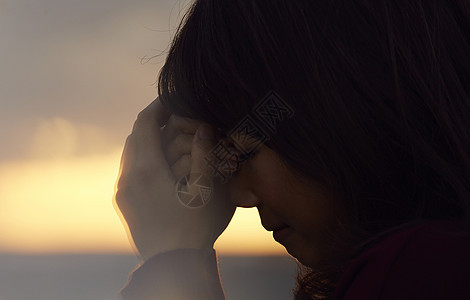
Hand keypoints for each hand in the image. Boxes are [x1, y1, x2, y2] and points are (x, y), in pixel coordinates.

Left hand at [114, 98, 235, 261]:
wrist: (172, 265)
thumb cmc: (194, 229)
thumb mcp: (207, 192)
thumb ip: (205, 156)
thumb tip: (202, 128)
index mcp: (147, 171)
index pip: (144, 124)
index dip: (158, 107)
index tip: (172, 99)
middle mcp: (127, 178)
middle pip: (134, 136)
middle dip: (154, 123)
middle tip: (174, 118)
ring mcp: (122, 192)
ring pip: (130, 153)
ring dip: (148, 141)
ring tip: (170, 140)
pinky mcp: (124, 203)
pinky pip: (130, 170)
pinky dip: (144, 159)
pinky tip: (163, 165)